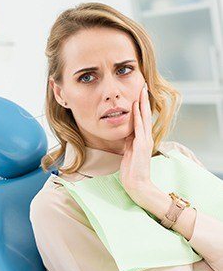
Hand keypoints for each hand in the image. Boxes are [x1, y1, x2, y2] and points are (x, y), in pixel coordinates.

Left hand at [119, 82, 153, 205]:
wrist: (137, 183)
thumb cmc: (132, 170)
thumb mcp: (129, 151)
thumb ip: (129, 141)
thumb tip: (126, 132)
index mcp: (142, 139)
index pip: (142, 119)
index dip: (140, 106)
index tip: (138, 94)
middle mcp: (145, 138)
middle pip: (145, 115)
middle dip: (143, 100)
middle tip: (143, 86)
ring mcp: (144, 141)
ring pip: (144, 119)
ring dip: (142, 105)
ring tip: (142, 92)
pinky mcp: (141, 146)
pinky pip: (139, 129)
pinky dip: (138, 118)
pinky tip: (136, 108)